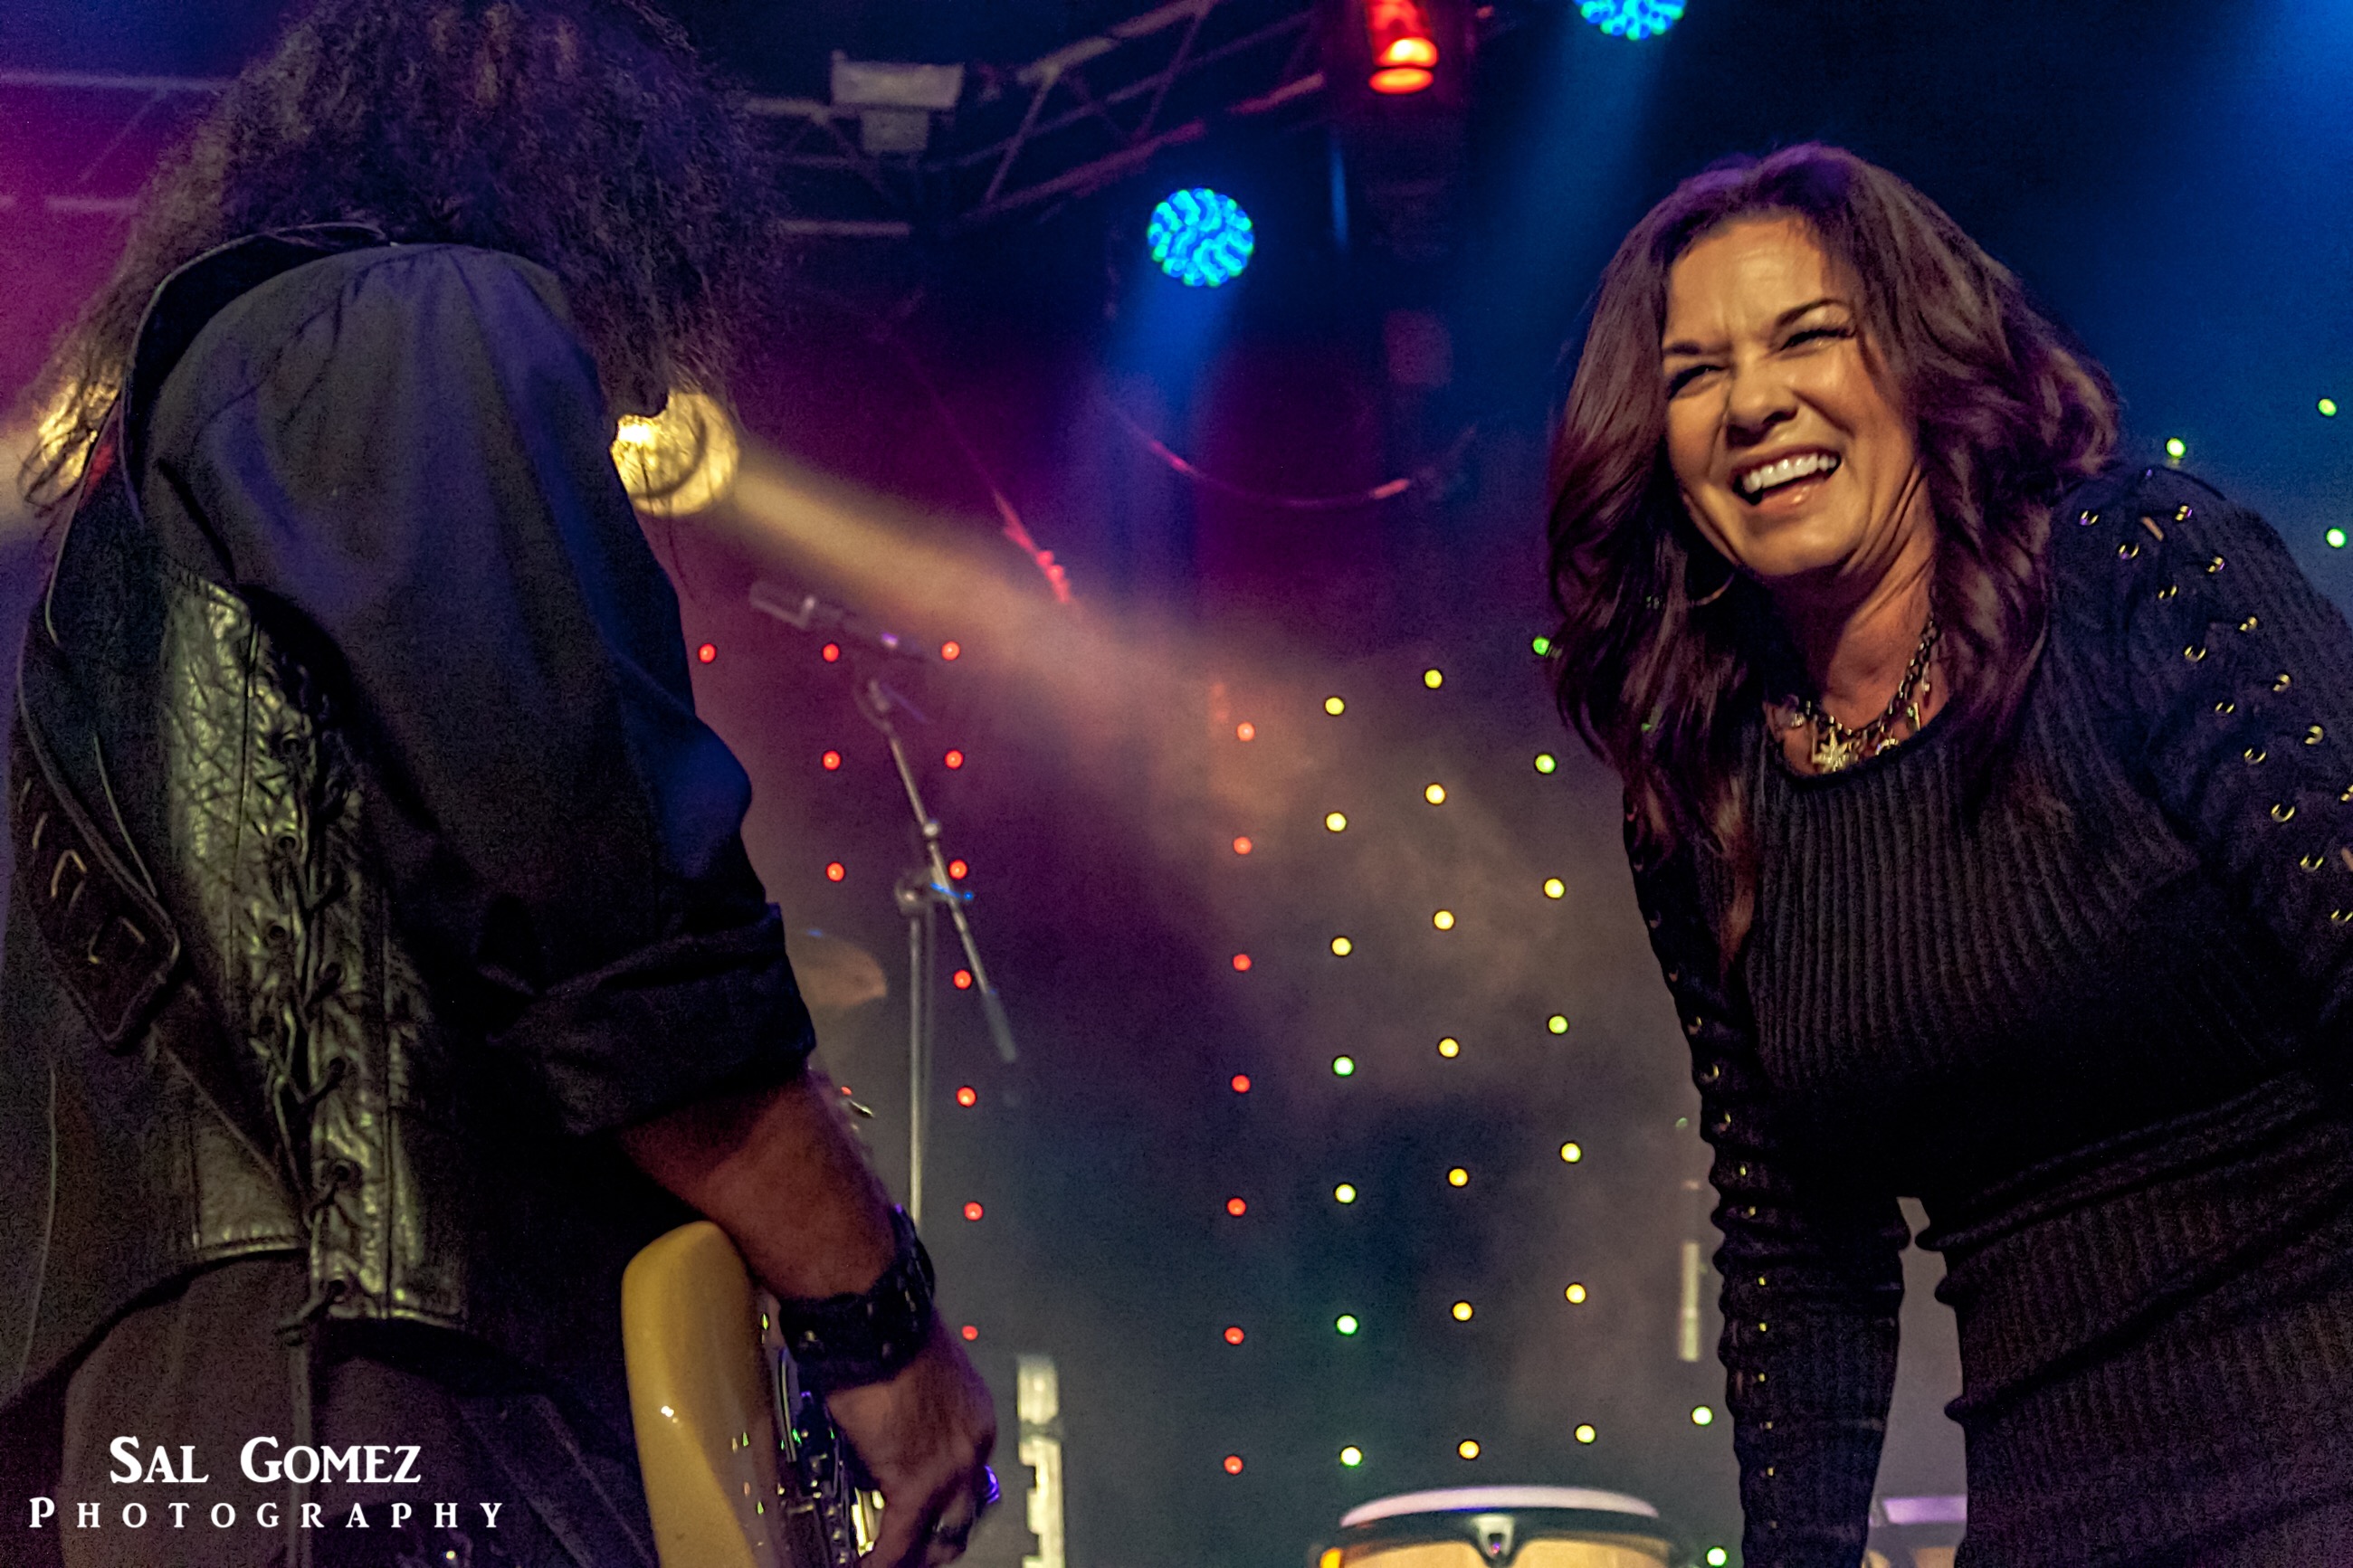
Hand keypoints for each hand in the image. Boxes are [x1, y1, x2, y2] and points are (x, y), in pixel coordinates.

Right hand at [824, 1319, 997, 1566]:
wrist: (873, 1314)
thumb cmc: (883, 1327)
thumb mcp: (910, 1377)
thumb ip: (907, 1409)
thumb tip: (882, 1422)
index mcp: (973, 1415)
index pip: (971, 1478)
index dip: (946, 1504)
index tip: (927, 1516)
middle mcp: (974, 1442)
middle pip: (966, 1514)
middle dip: (941, 1539)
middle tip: (918, 1552)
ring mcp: (951, 1466)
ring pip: (943, 1535)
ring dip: (917, 1555)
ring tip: (890, 1563)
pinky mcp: (916, 1481)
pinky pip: (899, 1541)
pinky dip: (882, 1562)